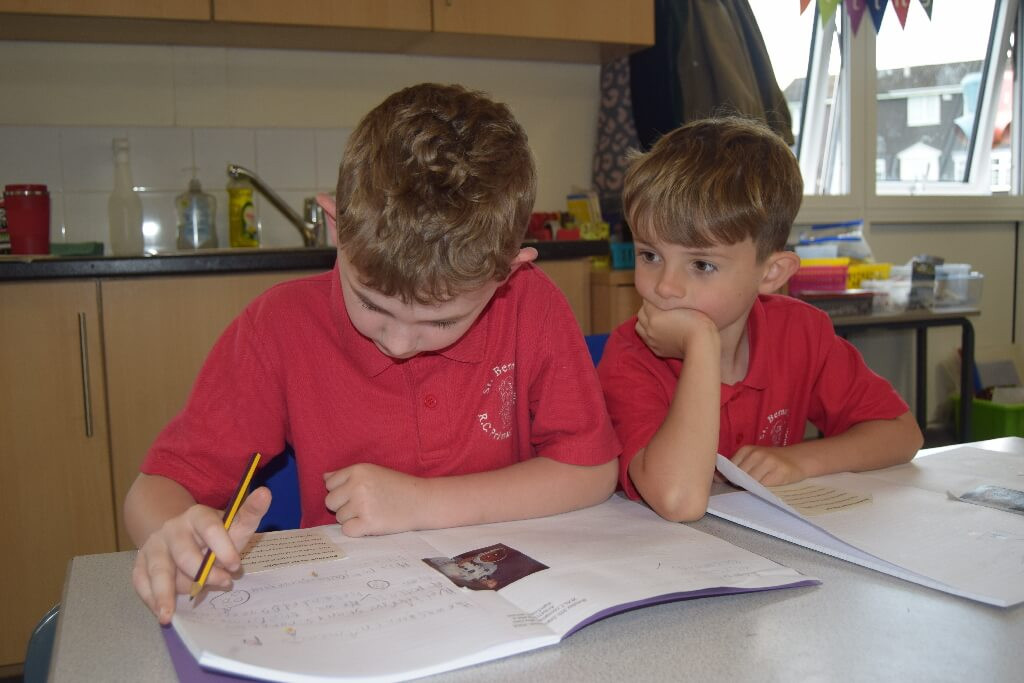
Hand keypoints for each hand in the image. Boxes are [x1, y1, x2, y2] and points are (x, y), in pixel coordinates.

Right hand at [131, 487, 270, 623]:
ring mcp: (154, 546)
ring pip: (160, 569)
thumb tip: (265, 493)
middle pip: (184, 553)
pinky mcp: (141, 563)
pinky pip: (141, 581)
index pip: (210, 528)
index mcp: (197, 516)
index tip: (235, 566)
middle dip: (203, 573)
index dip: (223, 548)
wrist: (181, 536)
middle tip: (223, 584)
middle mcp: (173, 529)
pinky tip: (160, 612)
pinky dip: (150, 598)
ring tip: (168, 614)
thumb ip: (250, 514)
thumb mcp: (234, 526)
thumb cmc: (214, 538)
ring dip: (165, 593)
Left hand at [324, 463, 426, 535]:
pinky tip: (371, 523)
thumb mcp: (373, 472)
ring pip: (339, 517)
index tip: (357, 493)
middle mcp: (358, 485)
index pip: (330, 483)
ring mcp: (363, 504)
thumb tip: (324, 477)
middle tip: (364, 505)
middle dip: (343, 506)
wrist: (422, 501)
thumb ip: (347, 475)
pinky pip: (347, 530)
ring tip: (372, 512)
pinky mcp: (368, 523)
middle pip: (330, 501)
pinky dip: (357, 530)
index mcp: (358, 470)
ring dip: (352, 518)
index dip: (341, 491)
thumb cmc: (398, 486)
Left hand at [635, 301, 717, 359]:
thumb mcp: (682, 304)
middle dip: (647, 308)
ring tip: (656, 319)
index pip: (646, 301)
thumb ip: (668, 299)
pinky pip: (646, 339)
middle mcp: (650, 328)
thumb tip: (661, 294)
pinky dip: (649, 333)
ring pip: (640, 327)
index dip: (654, 297)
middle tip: (659, 307)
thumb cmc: (697, 321)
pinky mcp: (657, 350)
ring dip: (645, 321)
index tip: (661, 296)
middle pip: (641, 313)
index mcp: (654, 315)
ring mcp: (652, 340)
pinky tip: (659, 331)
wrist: (701, 344)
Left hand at [730, 446, 806, 485]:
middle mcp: (757, 454)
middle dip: (738, 485)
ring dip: (750, 489)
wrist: (798, 458)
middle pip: (739, 475)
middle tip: (743, 489)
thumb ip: (737, 467)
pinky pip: (765, 486)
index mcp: (746, 449)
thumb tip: (716, 478)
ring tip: (754, 489)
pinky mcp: (780, 472)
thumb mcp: (753, 459)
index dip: (728, 478)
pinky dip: (762, 490)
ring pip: (751, 482)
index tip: (729, 484)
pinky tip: (764, 489)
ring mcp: (769, 462)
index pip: (730, 467)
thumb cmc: (771, 461)